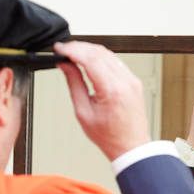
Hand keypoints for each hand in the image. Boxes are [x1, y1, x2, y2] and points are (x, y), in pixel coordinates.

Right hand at [54, 41, 150, 160]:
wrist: (130, 146)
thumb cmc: (109, 136)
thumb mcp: (83, 111)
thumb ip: (74, 83)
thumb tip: (66, 65)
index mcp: (112, 90)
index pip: (90, 59)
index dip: (72, 50)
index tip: (60, 48)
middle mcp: (125, 82)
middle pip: (99, 52)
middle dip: (79, 47)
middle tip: (64, 50)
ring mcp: (132, 80)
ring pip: (108, 54)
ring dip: (90, 50)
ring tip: (74, 54)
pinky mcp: (134, 81)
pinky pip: (116, 62)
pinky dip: (101, 57)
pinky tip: (90, 60)